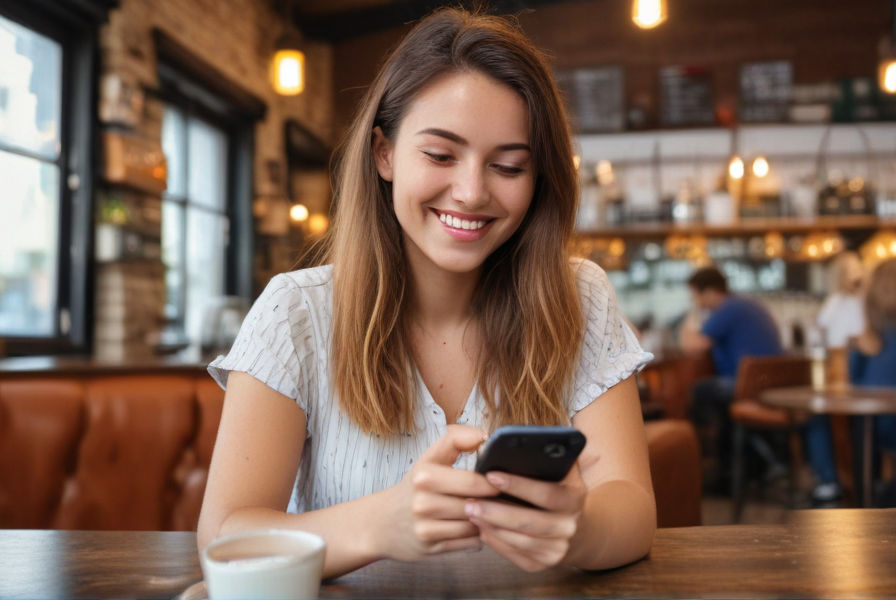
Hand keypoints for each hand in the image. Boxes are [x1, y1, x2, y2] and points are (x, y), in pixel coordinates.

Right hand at [380, 425, 498, 561]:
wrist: (381, 523)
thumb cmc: (414, 487)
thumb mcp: (428, 459)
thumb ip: (455, 440)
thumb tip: (483, 435)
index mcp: (424, 475)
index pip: (472, 480)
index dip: (492, 480)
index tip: (501, 477)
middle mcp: (422, 502)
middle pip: (476, 504)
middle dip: (494, 500)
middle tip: (503, 495)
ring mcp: (426, 528)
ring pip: (475, 525)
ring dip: (487, 518)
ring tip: (490, 509)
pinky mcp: (431, 548)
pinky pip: (470, 543)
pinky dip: (477, 534)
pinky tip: (474, 525)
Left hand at [464, 460, 590, 571]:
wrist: (581, 530)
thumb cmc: (562, 491)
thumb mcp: (566, 471)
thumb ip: (554, 455)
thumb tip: (535, 439)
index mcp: (575, 498)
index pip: (546, 493)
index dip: (518, 485)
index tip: (491, 474)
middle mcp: (570, 526)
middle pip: (529, 522)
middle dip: (496, 512)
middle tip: (469, 501)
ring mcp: (558, 549)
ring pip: (520, 541)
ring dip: (492, 527)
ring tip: (470, 513)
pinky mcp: (545, 564)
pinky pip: (517, 556)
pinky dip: (497, 543)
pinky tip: (481, 530)